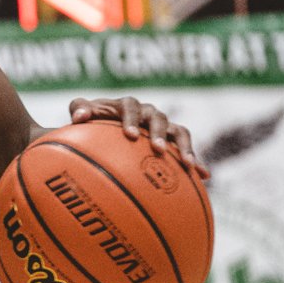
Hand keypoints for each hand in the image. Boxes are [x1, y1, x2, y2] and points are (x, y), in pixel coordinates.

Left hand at [68, 96, 207, 178]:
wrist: (107, 127)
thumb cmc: (94, 120)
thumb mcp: (83, 112)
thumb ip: (79, 109)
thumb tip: (78, 118)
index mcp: (128, 105)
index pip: (131, 108)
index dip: (132, 119)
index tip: (129, 134)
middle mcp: (149, 114)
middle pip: (159, 119)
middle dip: (159, 133)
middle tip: (157, 149)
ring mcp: (164, 127)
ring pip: (179, 132)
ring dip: (184, 147)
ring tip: (188, 165)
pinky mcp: (173, 141)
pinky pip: (187, 150)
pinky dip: (197, 161)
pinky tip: (205, 176)